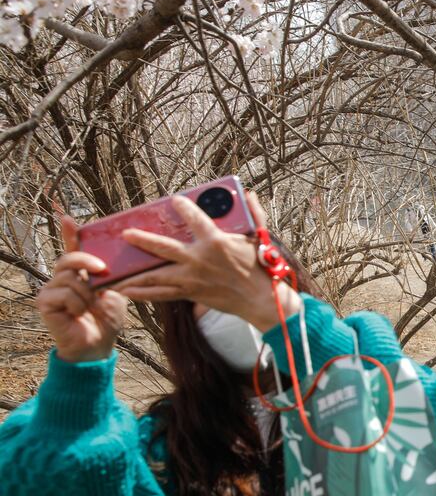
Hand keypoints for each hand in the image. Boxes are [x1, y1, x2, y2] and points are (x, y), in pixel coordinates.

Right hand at [37, 217, 127, 361]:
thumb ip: (110, 275)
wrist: (98, 345)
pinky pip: (64, 293)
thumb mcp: (114, 292)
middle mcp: (62, 278)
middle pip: (69, 258)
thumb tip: (112, 258)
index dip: (69, 233)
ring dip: (87, 294)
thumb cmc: (107, 319)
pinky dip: (77, 304)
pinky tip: (78, 315)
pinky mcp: (44, 302)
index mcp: (79, 274)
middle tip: (103, 270)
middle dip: (87, 261)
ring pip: (70, 278)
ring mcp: (51, 289)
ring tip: (90, 308)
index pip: (72, 248)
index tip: (67, 218)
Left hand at [114, 191, 300, 331]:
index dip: (183, 207)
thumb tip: (250, 195)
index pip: (194, 219)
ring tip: (114, 275)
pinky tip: (127, 292)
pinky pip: (162, 294)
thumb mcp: (260, 238)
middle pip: (163, 248)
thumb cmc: (261, 268)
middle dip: (142, 240)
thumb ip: (254, 215)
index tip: (175, 201)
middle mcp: (198, 260)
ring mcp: (192, 278)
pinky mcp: (191, 293)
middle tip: (126, 235)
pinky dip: (143, 294)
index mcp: (215, 242)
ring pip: (156, 276)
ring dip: (133, 275)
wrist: (260, 300)